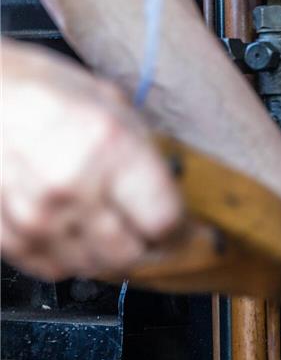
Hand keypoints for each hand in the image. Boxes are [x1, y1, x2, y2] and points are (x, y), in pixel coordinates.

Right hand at [0, 39, 181, 279]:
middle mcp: (73, 185)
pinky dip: (69, 257)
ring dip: (107, 254)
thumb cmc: (41, 90)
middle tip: (145, 230)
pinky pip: (52, 269)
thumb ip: (146, 156)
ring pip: (93, 267)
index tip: (183, 228)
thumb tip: (174, 196)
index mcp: (111, 148)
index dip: (179, 228)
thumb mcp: (113, 105)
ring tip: (106, 226)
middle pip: (130, 253)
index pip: (165, 221)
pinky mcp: (5, 234)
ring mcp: (34, 214)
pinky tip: (72, 230)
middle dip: (145, 245)